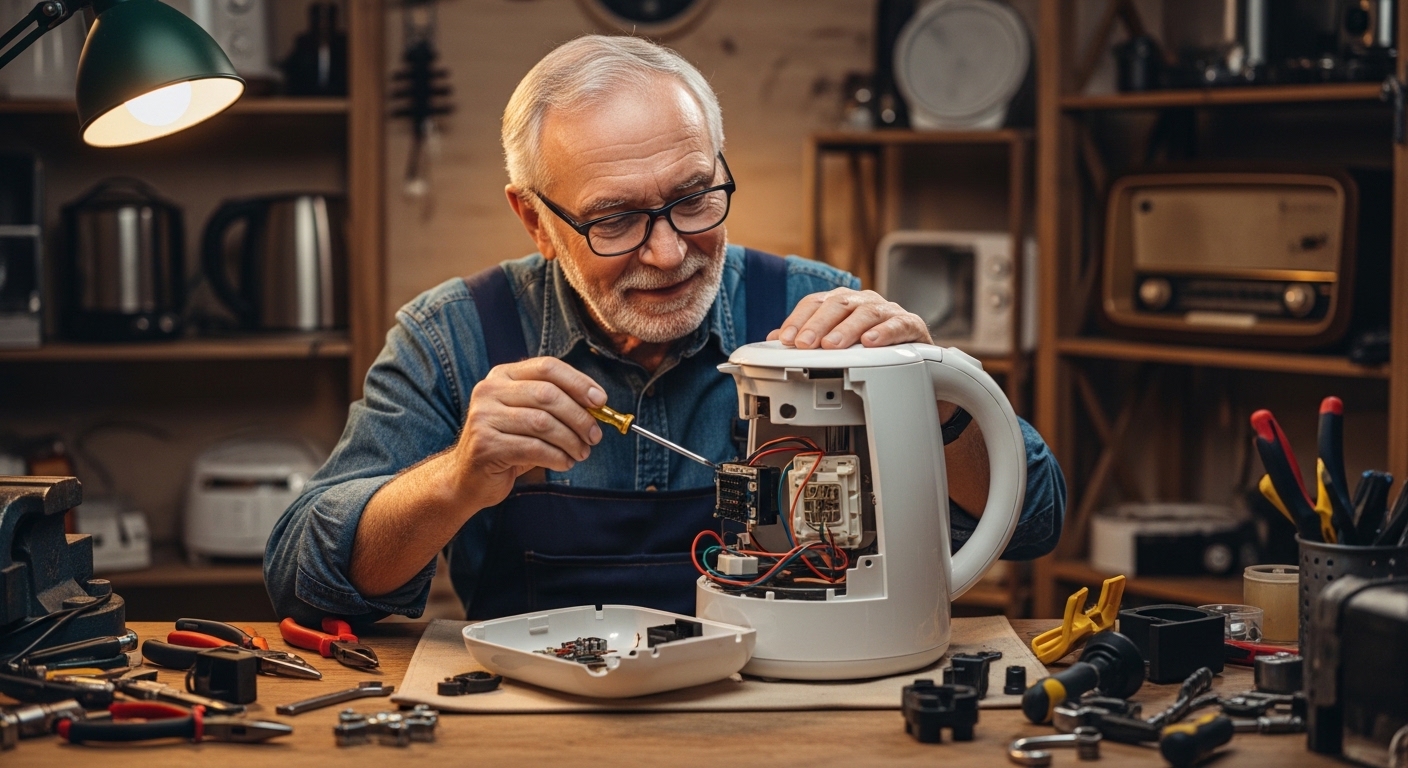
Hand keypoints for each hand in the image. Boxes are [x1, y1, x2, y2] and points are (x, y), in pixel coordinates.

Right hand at [453, 357, 604, 508]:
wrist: (469, 477)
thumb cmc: (509, 444)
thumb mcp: (531, 416)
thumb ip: (557, 404)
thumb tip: (598, 405)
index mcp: (503, 375)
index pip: (547, 367)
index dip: (578, 382)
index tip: (601, 401)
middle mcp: (489, 390)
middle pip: (547, 394)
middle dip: (579, 416)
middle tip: (595, 436)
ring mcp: (484, 417)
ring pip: (543, 422)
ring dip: (571, 440)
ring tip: (581, 452)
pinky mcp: (485, 445)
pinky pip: (533, 448)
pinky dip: (557, 457)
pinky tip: (564, 462)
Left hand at [767, 288, 931, 348]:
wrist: (912, 349)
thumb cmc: (870, 341)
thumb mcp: (836, 338)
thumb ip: (807, 336)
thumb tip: (772, 339)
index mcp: (842, 301)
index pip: (815, 303)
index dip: (799, 319)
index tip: (786, 338)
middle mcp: (862, 301)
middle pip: (837, 305)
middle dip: (818, 325)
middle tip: (805, 344)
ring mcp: (887, 310)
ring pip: (865, 313)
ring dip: (846, 329)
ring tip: (832, 345)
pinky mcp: (910, 323)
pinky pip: (897, 324)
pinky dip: (884, 332)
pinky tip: (871, 342)